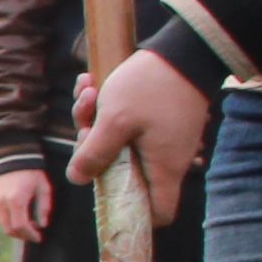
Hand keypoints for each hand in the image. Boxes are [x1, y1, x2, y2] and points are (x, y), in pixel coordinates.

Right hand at [0, 166, 56, 243]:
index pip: (21, 226)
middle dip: (23, 235)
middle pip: (10, 230)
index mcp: (16, 200)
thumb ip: (44, 207)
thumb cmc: (32, 171)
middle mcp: (2, 203)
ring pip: (3, 225)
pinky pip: (0, 217)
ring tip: (29, 226)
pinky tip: (21, 218)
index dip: (31, 235)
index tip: (40, 237)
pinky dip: (10, 222)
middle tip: (35, 235)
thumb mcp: (44, 187)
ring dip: (16, 230)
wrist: (11, 156)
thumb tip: (43, 225)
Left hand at [72, 46, 213, 219]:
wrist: (183, 49)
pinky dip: (107, 108)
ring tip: (88, 91)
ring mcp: (163, 138)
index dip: (133, 213)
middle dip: (96, 151)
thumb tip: (78, 179)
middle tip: (87, 124)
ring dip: (95, 121)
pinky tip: (91, 83)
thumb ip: (94, 154)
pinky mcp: (158, 120)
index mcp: (163, 168)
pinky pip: (126, 124)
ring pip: (119, 144)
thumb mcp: (113, 121)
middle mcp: (167, 158)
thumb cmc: (150, 86)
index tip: (104, 194)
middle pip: (125, 174)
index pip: (158, 213)